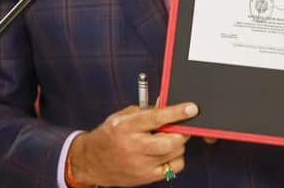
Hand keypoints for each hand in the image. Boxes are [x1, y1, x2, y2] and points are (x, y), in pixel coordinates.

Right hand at [68, 102, 197, 186]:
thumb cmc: (108, 136)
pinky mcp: (145, 177)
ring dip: (178, 145)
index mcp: (126, 127)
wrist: (91, 162)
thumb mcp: (122, 117)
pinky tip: (166, 153)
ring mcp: (140, 165)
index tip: (191, 109)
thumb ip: (145, 111)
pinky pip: (173, 168)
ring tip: (168, 140)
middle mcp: (133, 147)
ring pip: (175, 154)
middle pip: (170, 140)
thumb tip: (167, 106)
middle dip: (180, 132)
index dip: (177, 113)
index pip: (156, 118)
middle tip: (179, 128)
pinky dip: (175, 159)